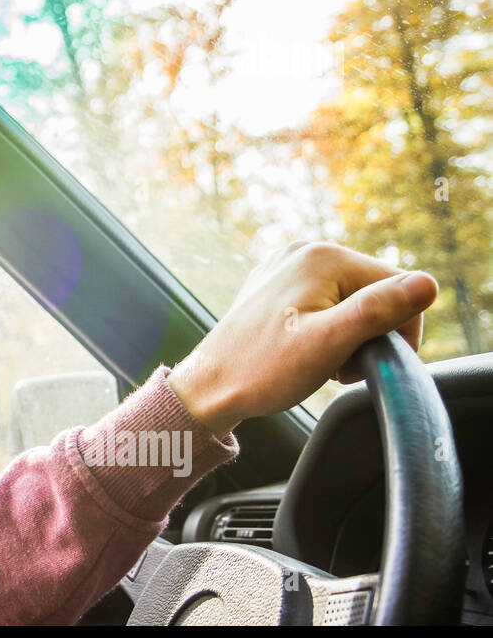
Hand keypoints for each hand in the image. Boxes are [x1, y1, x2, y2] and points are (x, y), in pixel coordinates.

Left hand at [166, 241, 438, 437]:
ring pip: (354, 299)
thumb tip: (426, 284)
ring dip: (350, 334)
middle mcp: (305, 250)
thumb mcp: (328, 344)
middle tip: (337, 365)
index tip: (364, 362)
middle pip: (376, 292)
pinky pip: (327, 302)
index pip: (399, 286)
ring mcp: (288, 265)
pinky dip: (328, 329)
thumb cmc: (263, 370)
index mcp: (323, 257)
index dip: (396, 331)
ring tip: (320, 360)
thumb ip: (377, 311)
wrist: (210, 387)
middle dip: (370, 333)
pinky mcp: (279, 284)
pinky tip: (305, 349)